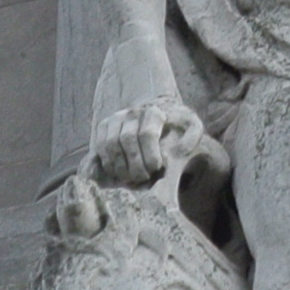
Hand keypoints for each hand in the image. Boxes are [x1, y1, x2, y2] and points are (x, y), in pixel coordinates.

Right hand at [90, 95, 214, 189]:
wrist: (157, 115)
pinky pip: (98, 148)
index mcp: (154, 112)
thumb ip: (191, 136)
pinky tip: (115, 175)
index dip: (150, 156)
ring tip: (130, 178)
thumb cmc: (175, 126)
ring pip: (109, 144)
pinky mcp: (103, 128)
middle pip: (126, 140)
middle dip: (134, 164)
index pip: (147, 134)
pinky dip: (104, 164)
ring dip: (118, 166)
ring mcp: (115, 119)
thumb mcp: (191, 128)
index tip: (156, 169)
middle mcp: (131, 112)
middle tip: (142, 178)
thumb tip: (174, 151)